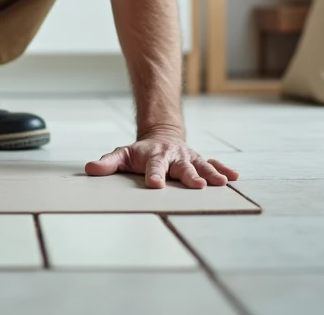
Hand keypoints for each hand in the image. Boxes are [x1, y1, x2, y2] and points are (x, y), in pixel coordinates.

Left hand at [85, 131, 238, 188]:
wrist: (161, 137)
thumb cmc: (139, 153)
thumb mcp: (121, 155)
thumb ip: (108, 163)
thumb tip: (89, 169)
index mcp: (154, 156)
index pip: (153, 167)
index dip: (154, 175)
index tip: (156, 185)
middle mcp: (173, 156)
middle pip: (182, 167)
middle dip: (190, 176)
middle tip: (197, 186)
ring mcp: (188, 158)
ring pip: (201, 165)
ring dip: (211, 173)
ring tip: (222, 182)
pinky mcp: (199, 160)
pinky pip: (212, 163)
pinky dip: (223, 169)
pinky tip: (234, 176)